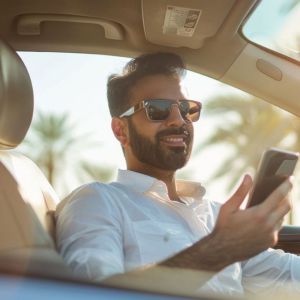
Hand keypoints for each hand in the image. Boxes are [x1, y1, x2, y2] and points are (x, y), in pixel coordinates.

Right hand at [160, 174, 292, 271]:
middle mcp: (268, 226)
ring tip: (270, 203)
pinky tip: (262, 218)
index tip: (290, 179)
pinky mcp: (270, 242)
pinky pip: (276, 228)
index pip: (278, 196)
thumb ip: (241, 191)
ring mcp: (271, 236)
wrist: (222, 250)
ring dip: (279, 209)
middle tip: (283, 189)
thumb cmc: (224, 227)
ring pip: (282, 218)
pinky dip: (273, 220)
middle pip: (286, 207)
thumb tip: (248, 176)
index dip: (286, 186)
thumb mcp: (228, 207)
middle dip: (287, 196)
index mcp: (258, 214)